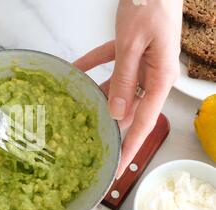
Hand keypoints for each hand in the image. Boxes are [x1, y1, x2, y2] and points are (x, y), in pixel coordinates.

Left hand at [74, 0, 181, 177]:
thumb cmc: (150, 6)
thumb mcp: (132, 46)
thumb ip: (123, 79)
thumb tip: (116, 112)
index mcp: (159, 79)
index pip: (143, 124)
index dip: (129, 148)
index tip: (117, 168)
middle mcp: (152, 75)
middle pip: (129, 108)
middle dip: (108, 122)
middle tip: (86, 138)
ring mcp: (143, 63)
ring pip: (118, 88)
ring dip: (97, 95)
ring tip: (75, 107)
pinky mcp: (132, 50)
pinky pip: (111, 64)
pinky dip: (93, 67)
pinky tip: (75, 70)